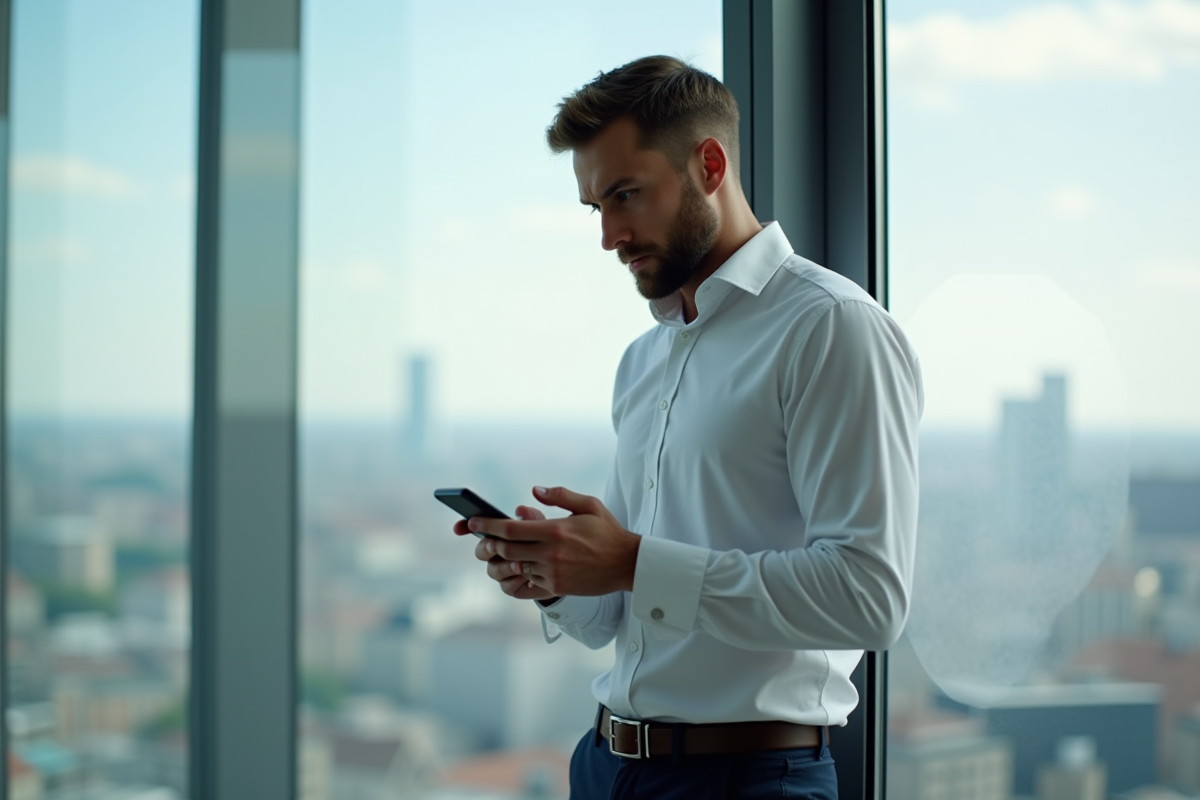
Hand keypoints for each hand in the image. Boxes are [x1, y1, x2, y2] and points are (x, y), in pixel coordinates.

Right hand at [453, 506, 558, 600]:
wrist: (570, 568)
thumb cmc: (556, 542)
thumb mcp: (549, 525)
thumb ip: (534, 518)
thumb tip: (520, 510)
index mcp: (503, 532)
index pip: (478, 527)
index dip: (465, 526)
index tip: (459, 527)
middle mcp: (499, 552)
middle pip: (481, 550)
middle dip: (486, 547)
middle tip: (495, 544)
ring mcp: (504, 571)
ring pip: (492, 570)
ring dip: (504, 566)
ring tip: (519, 563)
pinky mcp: (513, 587)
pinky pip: (506, 586)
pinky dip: (516, 581)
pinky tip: (529, 578)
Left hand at [462, 486, 640, 596]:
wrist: (626, 564)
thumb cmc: (607, 531)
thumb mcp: (589, 505)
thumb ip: (560, 495)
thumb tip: (534, 490)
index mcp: (556, 531)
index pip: (511, 529)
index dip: (487, 526)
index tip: (471, 523)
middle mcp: (551, 554)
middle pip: (506, 549)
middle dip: (488, 544)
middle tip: (480, 539)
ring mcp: (552, 573)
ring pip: (514, 567)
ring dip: (501, 560)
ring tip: (496, 553)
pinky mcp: (557, 588)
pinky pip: (526, 585)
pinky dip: (515, 577)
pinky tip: (514, 569)